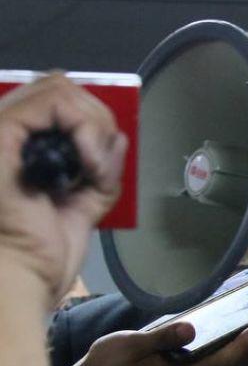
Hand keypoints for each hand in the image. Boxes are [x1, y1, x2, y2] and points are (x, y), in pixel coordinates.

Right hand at [0, 73, 126, 306]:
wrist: (20, 280)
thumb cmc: (40, 253)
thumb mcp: (83, 203)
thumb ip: (99, 168)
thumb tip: (118, 137)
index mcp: (14, 147)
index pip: (53, 99)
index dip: (88, 120)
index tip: (99, 164)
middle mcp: (1, 132)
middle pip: (57, 85)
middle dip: (96, 119)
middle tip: (99, 165)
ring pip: (59, 86)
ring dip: (93, 125)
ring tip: (92, 170)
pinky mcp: (0, 136)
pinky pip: (53, 102)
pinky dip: (86, 129)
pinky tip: (88, 166)